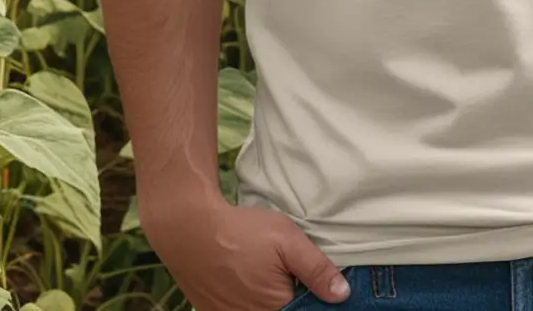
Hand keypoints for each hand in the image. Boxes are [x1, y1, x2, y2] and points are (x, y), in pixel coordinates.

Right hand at [139, 193, 351, 310]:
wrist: (190, 230)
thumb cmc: (241, 232)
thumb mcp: (286, 240)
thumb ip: (316, 269)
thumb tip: (342, 295)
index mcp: (275, 309)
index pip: (305, 308)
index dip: (312, 295)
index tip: (307, 277)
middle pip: (283, 309)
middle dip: (289, 293)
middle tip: (279, 267)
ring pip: (261, 309)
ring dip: (268, 296)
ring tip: (259, 269)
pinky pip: (239, 309)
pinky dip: (247, 298)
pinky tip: (244, 276)